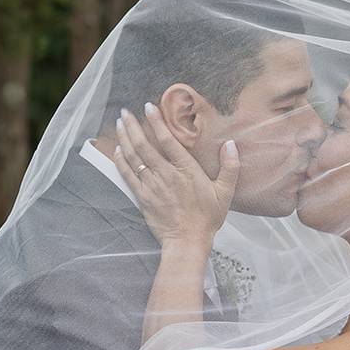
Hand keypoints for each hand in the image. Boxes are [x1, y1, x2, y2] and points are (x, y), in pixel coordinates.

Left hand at [113, 102, 239, 249]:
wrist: (187, 241)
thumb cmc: (207, 218)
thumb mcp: (225, 193)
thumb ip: (230, 167)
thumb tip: (231, 144)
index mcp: (186, 170)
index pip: (168, 140)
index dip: (157, 122)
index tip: (149, 107)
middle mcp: (166, 174)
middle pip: (144, 145)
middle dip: (133, 126)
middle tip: (125, 112)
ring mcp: (152, 186)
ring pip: (134, 157)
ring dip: (125, 138)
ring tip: (120, 124)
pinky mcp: (142, 197)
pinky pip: (128, 175)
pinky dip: (121, 161)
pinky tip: (117, 150)